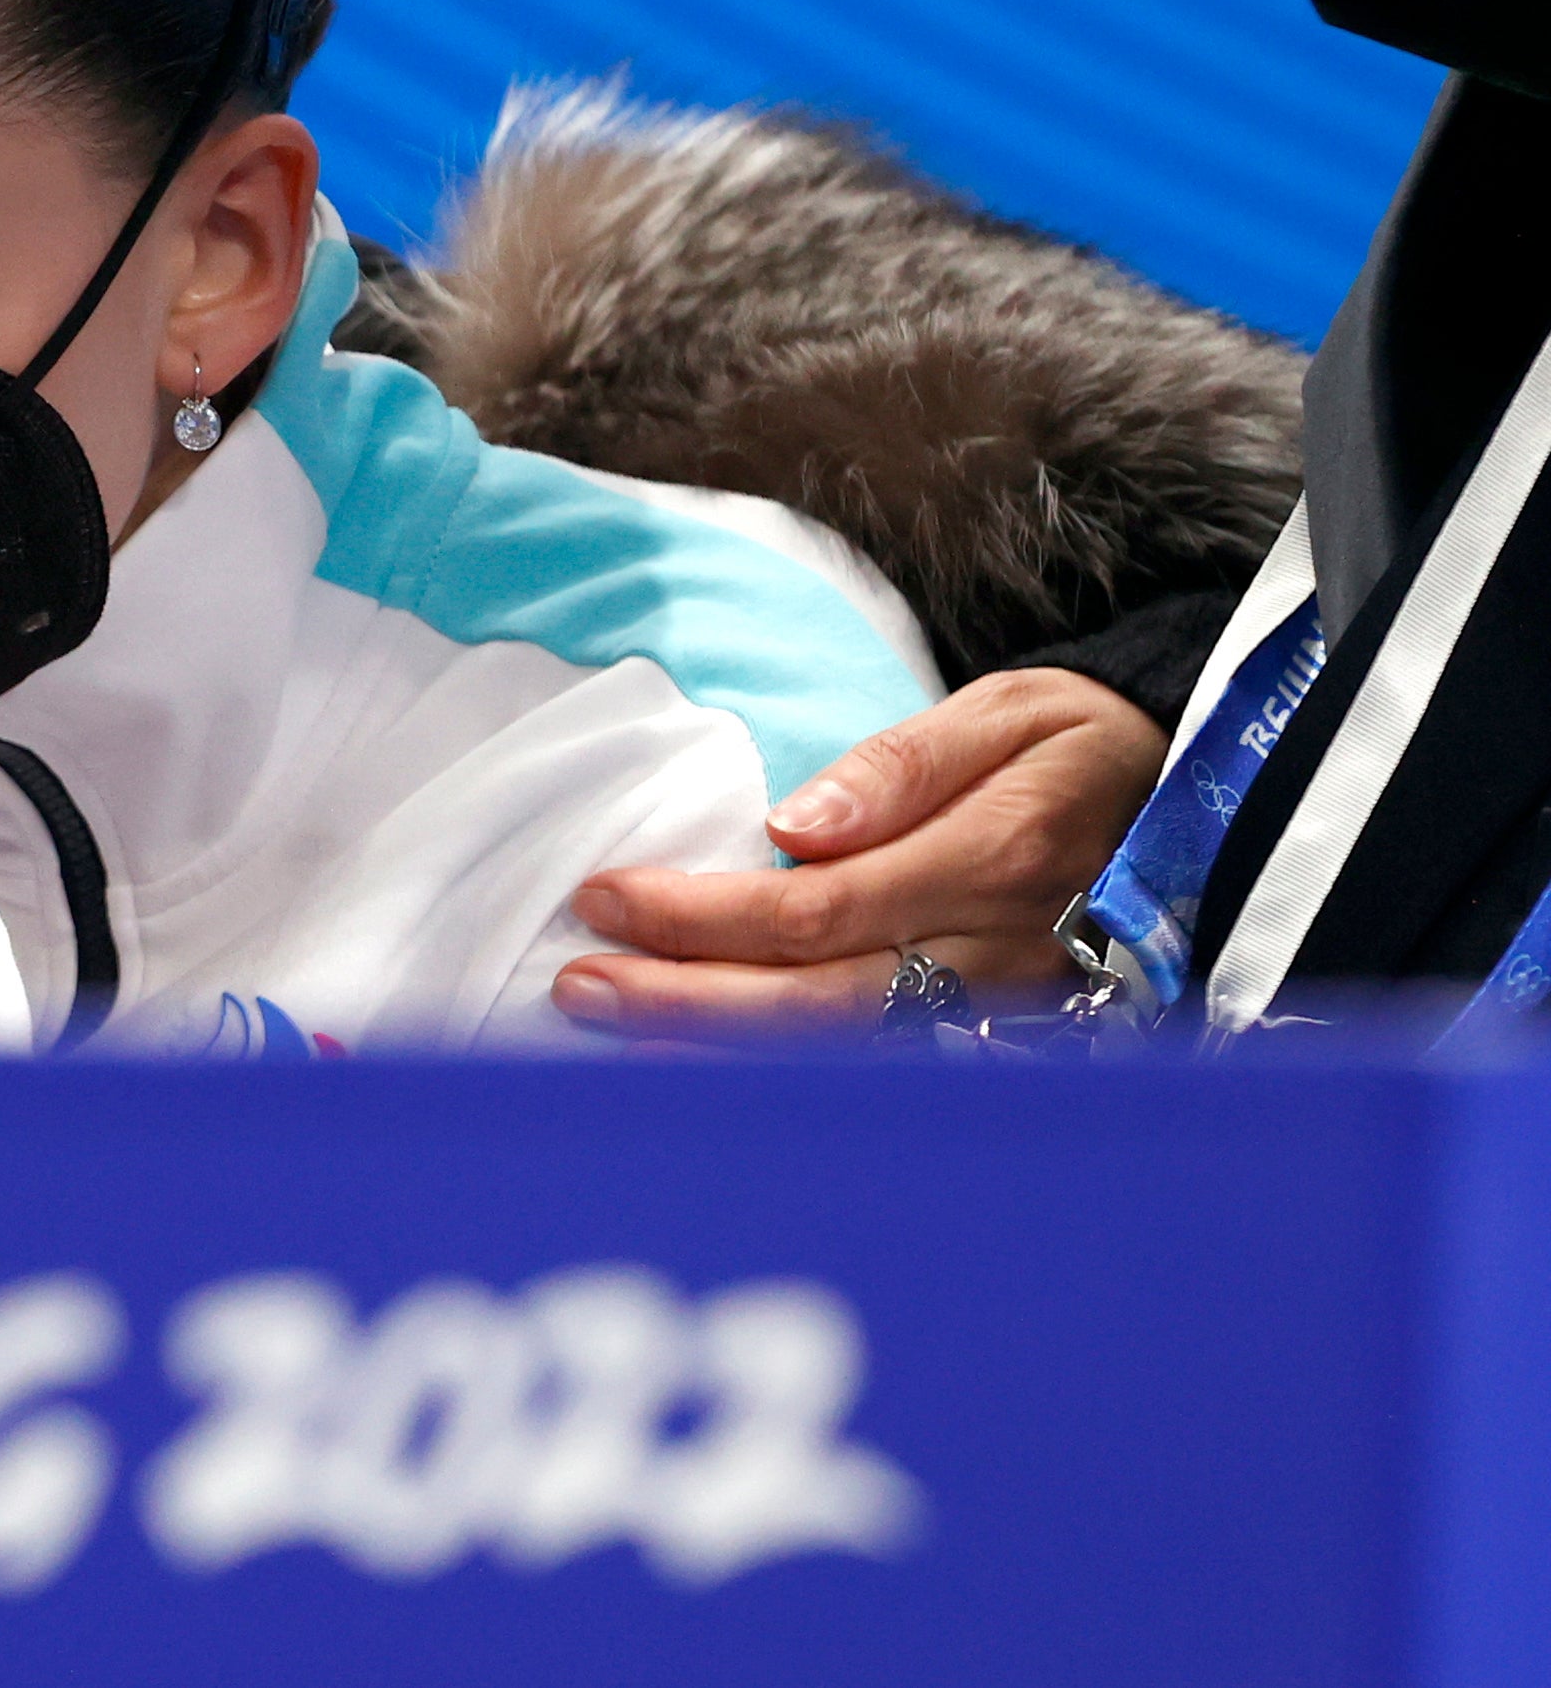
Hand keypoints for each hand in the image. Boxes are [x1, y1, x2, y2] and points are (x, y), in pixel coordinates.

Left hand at [550, 668, 1166, 1037]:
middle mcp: (999, 952)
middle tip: (577, 983)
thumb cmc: (1077, 746)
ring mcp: (1004, 1008)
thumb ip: (900, 766)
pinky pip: (880, 1055)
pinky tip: (701, 1050)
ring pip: (847, 1045)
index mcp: (994, 858)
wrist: (1195, 801)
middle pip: (820, 998)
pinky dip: (785, 1061)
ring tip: (610, 1022)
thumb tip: (792, 825)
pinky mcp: (1002, 1033)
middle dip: (687, 998)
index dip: (705, 916)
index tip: (607, 897)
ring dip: (721, 1042)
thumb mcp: (1007, 712)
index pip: (819, 909)